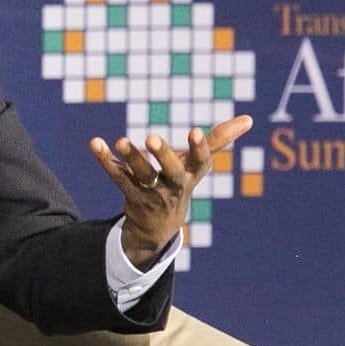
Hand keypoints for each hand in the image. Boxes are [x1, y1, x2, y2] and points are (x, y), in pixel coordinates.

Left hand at [89, 116, 253, 267]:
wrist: (158, 226)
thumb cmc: (181, 183)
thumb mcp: (199, 165)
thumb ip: (220, 140)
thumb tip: (249, 119)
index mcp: (192, 175)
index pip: (200, 162)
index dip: (199, 148)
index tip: (195, 132)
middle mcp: (173, 185)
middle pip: (170, 172)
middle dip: (162, 155)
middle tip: (151, 137)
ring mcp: (150, 192)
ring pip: (141, 175)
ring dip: (131, 157)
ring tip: (120, 140)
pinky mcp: (129, 193)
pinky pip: (116, 175)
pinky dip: (105, 159)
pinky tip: (95, 143)